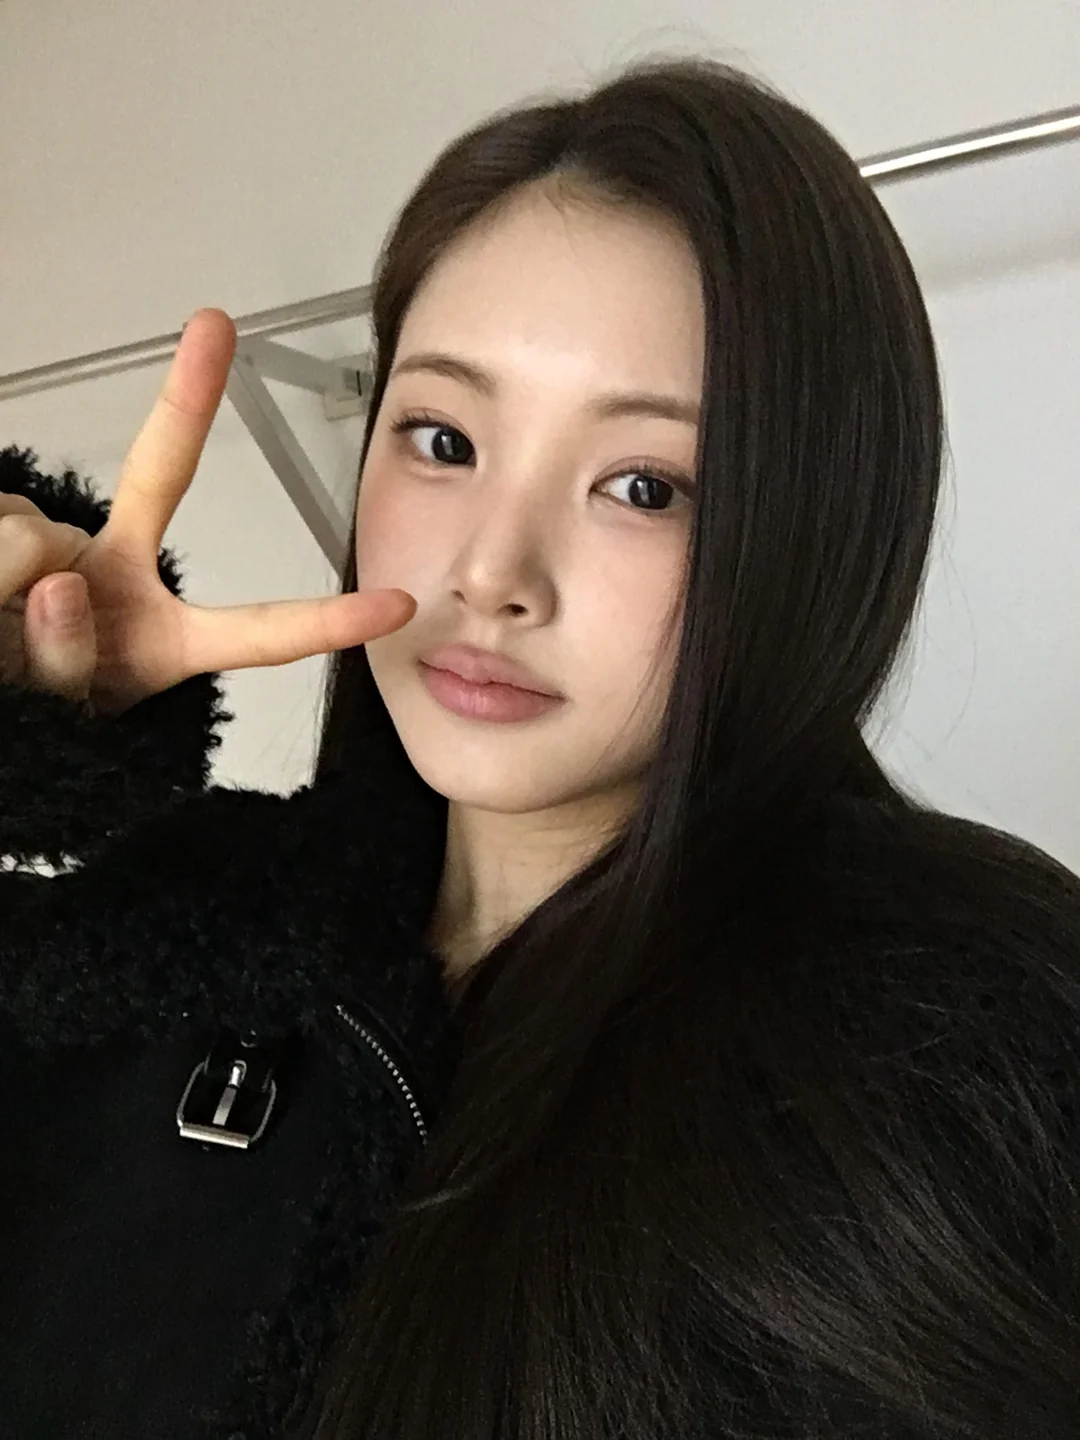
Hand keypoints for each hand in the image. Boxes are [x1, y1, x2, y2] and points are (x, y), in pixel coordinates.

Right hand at [0, 308, 415, 714]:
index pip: (254, 633)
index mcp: (159, 646)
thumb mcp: (55, 710)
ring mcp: (61, 548)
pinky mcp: (11, 522)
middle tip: (214, 328)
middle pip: (158, 475)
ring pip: (33, 540)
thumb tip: (57, 579)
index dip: (326, 622)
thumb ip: (63, 658)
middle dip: (191, 398)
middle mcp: (117, 581)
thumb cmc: (19, 706)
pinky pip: (0, 528)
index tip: (399, 606)